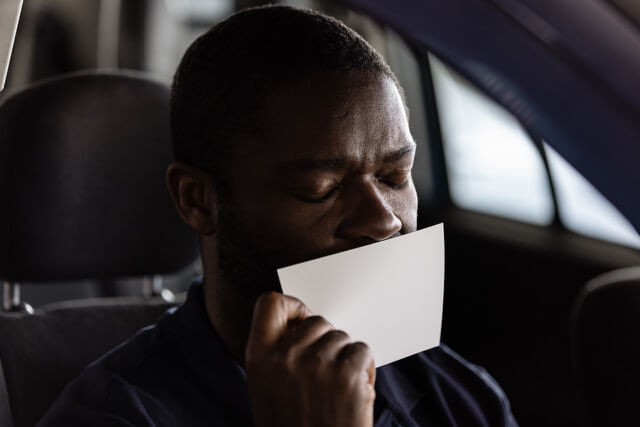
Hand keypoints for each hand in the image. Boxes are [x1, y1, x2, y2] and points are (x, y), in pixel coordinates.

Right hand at [245, 292, 375, 426]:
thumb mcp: (266, 390)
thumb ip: (276, 355)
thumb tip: (302, 326)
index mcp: (259, 357)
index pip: (270, 303)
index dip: (291, 306)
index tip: (302, 320)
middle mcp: (286, 354)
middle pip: (317, 321)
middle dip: (326, 342)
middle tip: (326, 374)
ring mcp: (319, 362)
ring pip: (343, 337)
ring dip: (346, 359)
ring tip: (338, 390)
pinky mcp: (348, 373)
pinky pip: (362, 351)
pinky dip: (364, 369)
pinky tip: (354, 394)